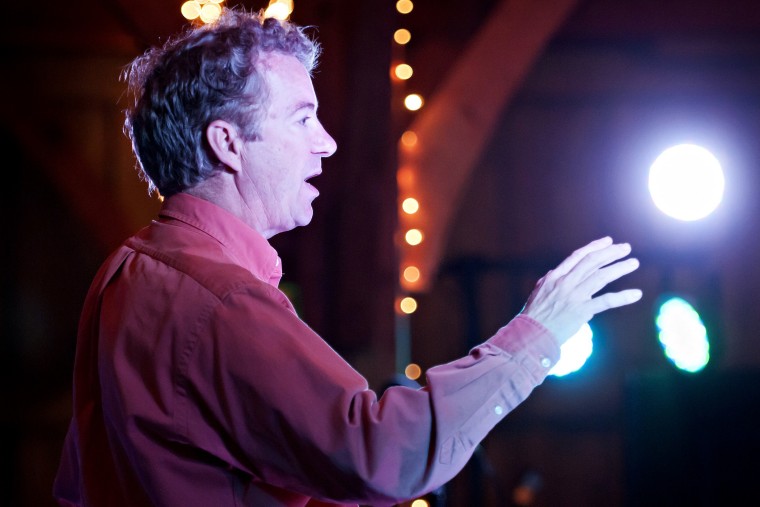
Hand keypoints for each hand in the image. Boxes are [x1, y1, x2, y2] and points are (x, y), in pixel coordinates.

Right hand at [521, 237, 641, 345]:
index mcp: (554, 277)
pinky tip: (636, 294)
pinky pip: (606, 301)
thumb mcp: (539, 291)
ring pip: (601, 277)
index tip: (608, 241)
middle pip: (592, 262)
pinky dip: (622, 297)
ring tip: (634, 263)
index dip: (594, 247)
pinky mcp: (581, 311)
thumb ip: (550, 280)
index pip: (577, 257)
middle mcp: (565, 283)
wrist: (531, 334)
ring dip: (619, 268)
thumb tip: (557, 271)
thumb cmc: (534, 315)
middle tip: (626, 248)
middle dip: (610, 253)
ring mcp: (574, 296)